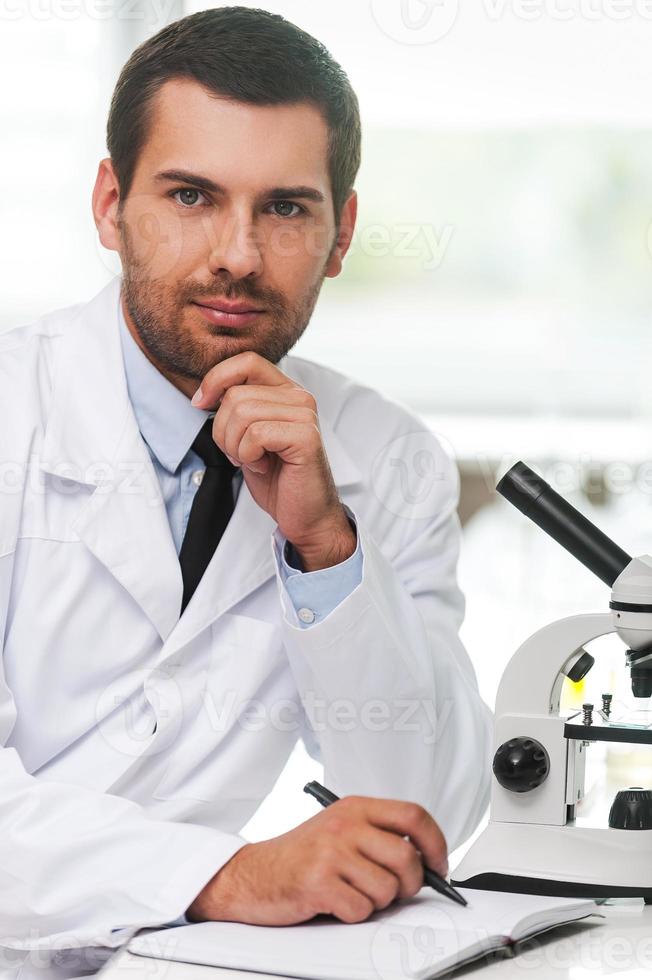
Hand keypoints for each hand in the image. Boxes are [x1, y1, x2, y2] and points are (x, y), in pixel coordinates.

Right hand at [185, 796, 447, 925]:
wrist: (253, 873)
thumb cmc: (300, 855)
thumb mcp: (340, 830)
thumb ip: (378, 836)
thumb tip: (427, 861)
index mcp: (355, 807)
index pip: (413, 815)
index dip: (435, 843)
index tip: (439, 864)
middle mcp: (345, 824)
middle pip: (406, 857)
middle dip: (409, 884)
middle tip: (396, 891)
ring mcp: (331, 852)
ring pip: (386, 889)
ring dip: (376, 902)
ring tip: (352, 892)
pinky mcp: (318, 882)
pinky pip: (361, 910)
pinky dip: (353, 915)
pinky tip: (334, 903)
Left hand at [191, 351, 355, 570]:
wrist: (305, 515)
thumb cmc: (277, 478)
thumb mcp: (247, 436)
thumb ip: (235, 408)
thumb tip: (203, 395)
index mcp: (285, 391)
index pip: (246, 361)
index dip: (215, 379)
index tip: (201, 405)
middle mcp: (299, 397)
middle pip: (236, 394)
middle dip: (223, 430)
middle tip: (240, 454)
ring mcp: (305, 415)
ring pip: (242, 413)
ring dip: (235, 446)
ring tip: (253, 461)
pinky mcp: (306, 437)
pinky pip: (255, 434)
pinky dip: (248, 456)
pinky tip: (263, 467)